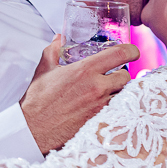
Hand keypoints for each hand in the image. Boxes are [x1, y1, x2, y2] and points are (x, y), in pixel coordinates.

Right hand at [21, 36, 140, 153]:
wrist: (34, 128)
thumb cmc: (38, 100)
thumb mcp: (45, 69)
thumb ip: (54, 50)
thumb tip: (59, 39)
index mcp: (85, 70)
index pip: (120, 54)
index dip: (131, 50)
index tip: (132, 52)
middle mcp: (97, 87)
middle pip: (126, 76)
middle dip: (121, 74)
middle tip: (111, 76)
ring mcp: (100, 106)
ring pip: (123, 94)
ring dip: (118, 92)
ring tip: (106, 92)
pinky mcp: (99, 121)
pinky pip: (115, 110)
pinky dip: (112, 106)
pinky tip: (101, 106)